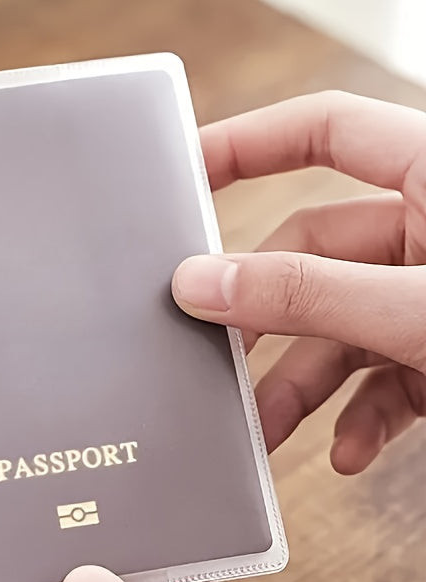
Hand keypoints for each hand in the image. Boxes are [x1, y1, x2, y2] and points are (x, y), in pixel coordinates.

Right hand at [173, 92, 425, 471]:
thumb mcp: (424, 310)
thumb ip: (308, 293)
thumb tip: (203, 282)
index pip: (319, 131)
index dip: (244, 144)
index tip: (179, 174)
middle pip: (311, 253)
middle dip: (262, 316)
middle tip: (213, 357)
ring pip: (340, 325)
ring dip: (301, 383)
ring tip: (269, 432)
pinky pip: (385, 374)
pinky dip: (359, 415)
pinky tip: (345, 450)